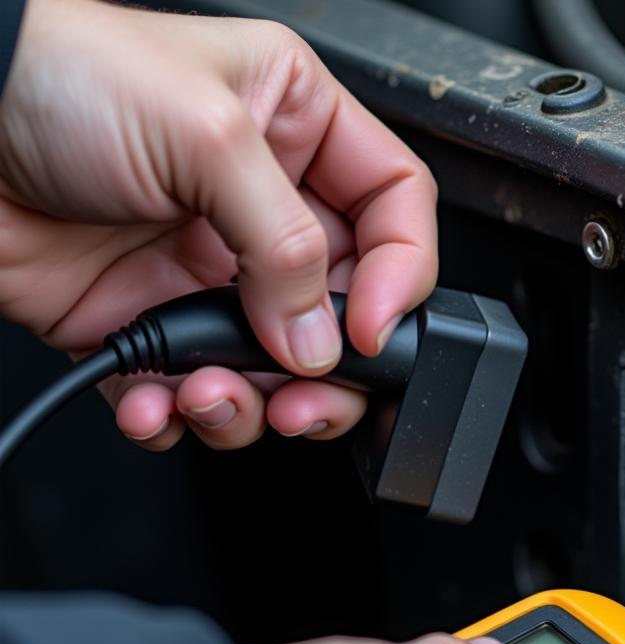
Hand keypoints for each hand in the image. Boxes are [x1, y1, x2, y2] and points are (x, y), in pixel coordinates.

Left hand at [0, 0, 436, 449]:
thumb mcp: (205, 134)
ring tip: (210, 397)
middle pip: (346, 313)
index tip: (368, 328)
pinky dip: (181, 416)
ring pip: (280, 371)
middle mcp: (267, 209)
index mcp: (299, 132)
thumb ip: (284, 242)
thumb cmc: (56, 76)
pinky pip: (198, 394)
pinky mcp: (159, 325)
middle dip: (332, 374)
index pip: (396, 212)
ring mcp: (214, 274)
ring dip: (252, 406)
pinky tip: (156, 402)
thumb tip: (320, 338)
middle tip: (306, 398)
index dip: (400, 276)